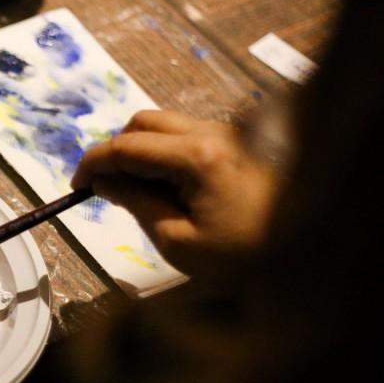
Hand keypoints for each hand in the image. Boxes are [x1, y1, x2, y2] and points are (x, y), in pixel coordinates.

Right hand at [71, 110, 279, 276]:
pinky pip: (187, 137)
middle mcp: (214, 133)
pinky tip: (167, 190)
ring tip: (138, 194)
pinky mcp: (237, 145)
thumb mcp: (177, 240)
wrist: (306, 258)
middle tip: (106, 188)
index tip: (77, 187)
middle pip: (145, 123)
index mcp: (197, 156)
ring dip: (142, 152)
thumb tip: (104, 181)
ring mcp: (229, 136)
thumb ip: (136, 202)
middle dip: (117, 150)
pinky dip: (165, 155)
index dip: (94, 163)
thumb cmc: (240, 259)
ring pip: (167, 127)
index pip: (128, 145)